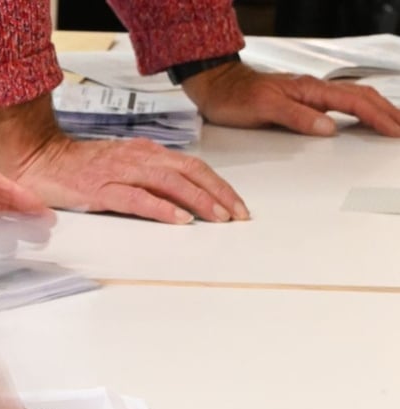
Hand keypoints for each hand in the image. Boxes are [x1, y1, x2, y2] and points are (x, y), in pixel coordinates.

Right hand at [0, 93, 248, 223]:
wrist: (37, 157)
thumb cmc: (75, 166)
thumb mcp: (118, 165)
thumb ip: (145, 177)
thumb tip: (177, 197)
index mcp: (144, 152)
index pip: (191, 166)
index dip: (217, 184)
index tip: (235, 204)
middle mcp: (137, 158)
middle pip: (189, 172)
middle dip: (218, 193)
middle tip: (238, 214)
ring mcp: (119, 172)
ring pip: (170, 183)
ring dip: (198, 200)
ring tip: (218, 218)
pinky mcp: (101, 189)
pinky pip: (138, 198)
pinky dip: (162, 209)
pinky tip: (179, 220)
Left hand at [182, 61, 399, 136]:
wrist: (216, 88)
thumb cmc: (235, 97)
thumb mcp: (264, 108)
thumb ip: (296, 117)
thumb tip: (328, 128)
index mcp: (310, 90)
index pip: (354, 103)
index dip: (378, 117)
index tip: (395, 131)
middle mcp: (313, 91)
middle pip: (362, 98)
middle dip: (387, 113)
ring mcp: (308, 96)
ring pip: (353, 100)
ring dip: (377, 111)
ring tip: (393, 124)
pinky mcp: (301, 103)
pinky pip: (339, 105)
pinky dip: (359, 111)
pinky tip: (362, 120)